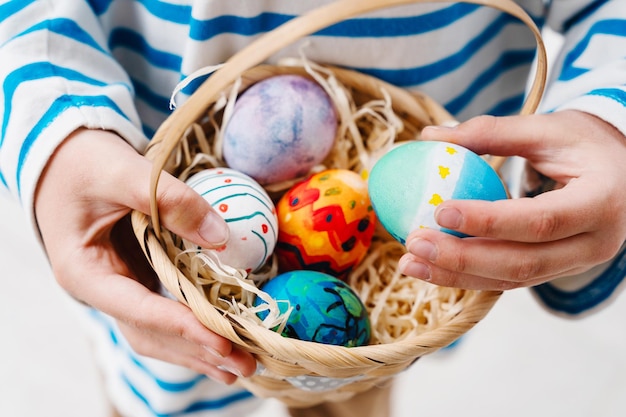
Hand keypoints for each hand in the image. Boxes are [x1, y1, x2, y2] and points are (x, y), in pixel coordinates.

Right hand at [35, 129, 255, 383]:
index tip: (220, 340)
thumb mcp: (121, 170)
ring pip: (159, 332)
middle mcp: (102, 289)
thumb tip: (221, 237)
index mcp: (84, 271)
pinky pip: (166, 314)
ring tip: (241, 367)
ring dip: (198, 351)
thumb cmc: (84, 163)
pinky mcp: (138, 280)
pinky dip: (193, 330)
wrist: (67, 161)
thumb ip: (168, 199)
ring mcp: (120, 288)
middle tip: (245, 365)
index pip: (136, 309)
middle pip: (150, 333)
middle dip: (197, 351)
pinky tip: (223, 343)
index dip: (181, 326)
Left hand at [398, 110, 625, 289]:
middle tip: (414, 243)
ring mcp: (576, 262)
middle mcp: (594, 243)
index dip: (488, 220)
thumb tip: (429, 134)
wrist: (624, 171)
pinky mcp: (556, 269)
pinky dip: (469, 276)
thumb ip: (491, 132)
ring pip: (512, 280)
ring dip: (456, 275)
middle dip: (462, 258)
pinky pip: (510, 279)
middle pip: (522, 263)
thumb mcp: (547, 129)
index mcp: (599, 202)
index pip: (539, 220)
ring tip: (410, 263)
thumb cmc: (586, 143)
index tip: (439, 210)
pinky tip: (432, 268)